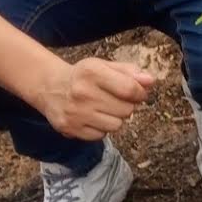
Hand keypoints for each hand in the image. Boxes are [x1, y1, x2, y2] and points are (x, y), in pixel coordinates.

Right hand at [40, 58, 154, 139]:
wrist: (50, 88)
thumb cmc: (85, 76)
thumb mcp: (105, 66)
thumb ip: (130, 72)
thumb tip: (151, 81)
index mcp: (93, 72)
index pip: (130, 89)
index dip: (140, 93)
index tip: (138, 93)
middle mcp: (82, 93)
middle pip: (126, 110)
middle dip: (128, 105)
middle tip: (117, 100)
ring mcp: (75, 113)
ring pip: (116, 125)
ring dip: (116, 118)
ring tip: (105, 109)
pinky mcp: (70, 128)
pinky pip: (101, 135)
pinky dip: (102, 128)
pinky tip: (93, 117)